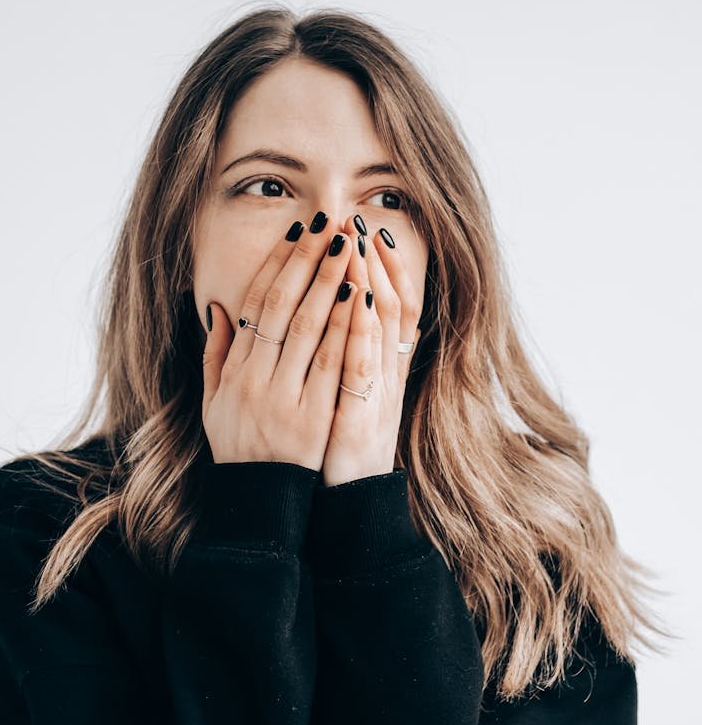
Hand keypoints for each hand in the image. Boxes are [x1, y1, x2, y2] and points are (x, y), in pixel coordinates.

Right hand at [202, 213, 361, 470]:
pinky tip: (362, 296)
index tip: (298, 233)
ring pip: (309, 329)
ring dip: (331, 282)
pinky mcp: (314, 418)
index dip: (277, 266)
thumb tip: (220, 308)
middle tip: (329, 223)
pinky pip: (333, 364)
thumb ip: (216, 355)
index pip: (257, 306)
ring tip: (349, 245)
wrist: (259, 506)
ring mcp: (285, 399)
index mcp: (235, 372)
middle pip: (284, 307)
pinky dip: (346, 328)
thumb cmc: (240, 449)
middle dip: (309, 261)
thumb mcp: (214, 403)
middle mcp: (257, 380)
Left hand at [320, 215, 420, 487]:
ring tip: (360, 241)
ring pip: (381, 326)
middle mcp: (383, 375)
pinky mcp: (363, 415)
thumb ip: (342, 359)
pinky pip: (364, 364)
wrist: (349, 504)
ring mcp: (377, 394)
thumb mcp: (343, 399)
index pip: (383, 307)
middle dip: (371, 261)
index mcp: (375, 369)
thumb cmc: (339, 449)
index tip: (366, 232)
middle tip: (360, 220)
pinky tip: (359, 298)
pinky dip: (363, 329)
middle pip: (386, 306)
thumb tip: (348, 321)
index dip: (378, 270)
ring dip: (371, 281)